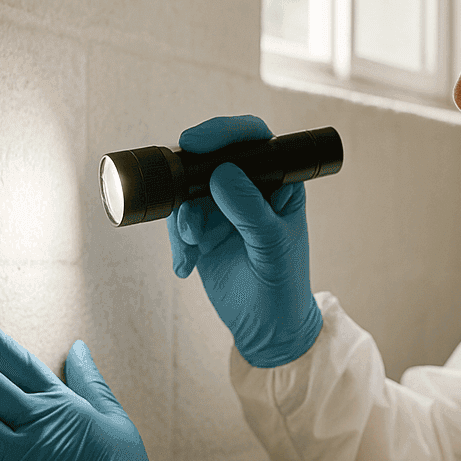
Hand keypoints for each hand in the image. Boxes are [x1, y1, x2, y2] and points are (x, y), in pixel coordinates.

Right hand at [167, 115, 322, 367]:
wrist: (266, 328)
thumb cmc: (284, 283)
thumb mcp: (272, 246)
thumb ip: (250, 210)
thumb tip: (221, 172)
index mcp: (279, 180)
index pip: (253, 139)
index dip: (225, 132)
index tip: (196, 141)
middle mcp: (249, 186)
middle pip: (211, 159)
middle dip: (189, 177)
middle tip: (177, 195)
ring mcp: (222, 207)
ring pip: (187, 190)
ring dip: (183, 217)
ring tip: (191, 245)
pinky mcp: (201, 230)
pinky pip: (178, 220)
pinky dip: (176, 240)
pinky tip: (185, 265)